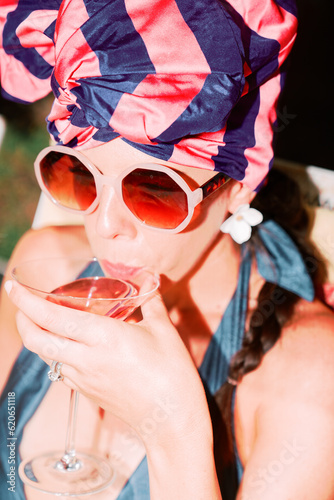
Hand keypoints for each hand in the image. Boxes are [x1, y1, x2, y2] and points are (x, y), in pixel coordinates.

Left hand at [5, 280, 208, 443]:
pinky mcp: (86, 392)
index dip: (27, 301)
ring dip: (37, 337)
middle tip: (23, 303)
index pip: (52, 317)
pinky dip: (53, 354)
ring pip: (45, 356)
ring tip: (44, 321)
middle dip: (22, 319)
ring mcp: (82, 378)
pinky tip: (68, 346)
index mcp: (102, 337)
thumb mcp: (163, 331)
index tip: (13, 286)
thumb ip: (151, 301)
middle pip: (36, 340)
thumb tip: (148, 278)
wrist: (171, 420)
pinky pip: (59, 370)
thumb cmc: (171, 374)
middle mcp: (85, 358)